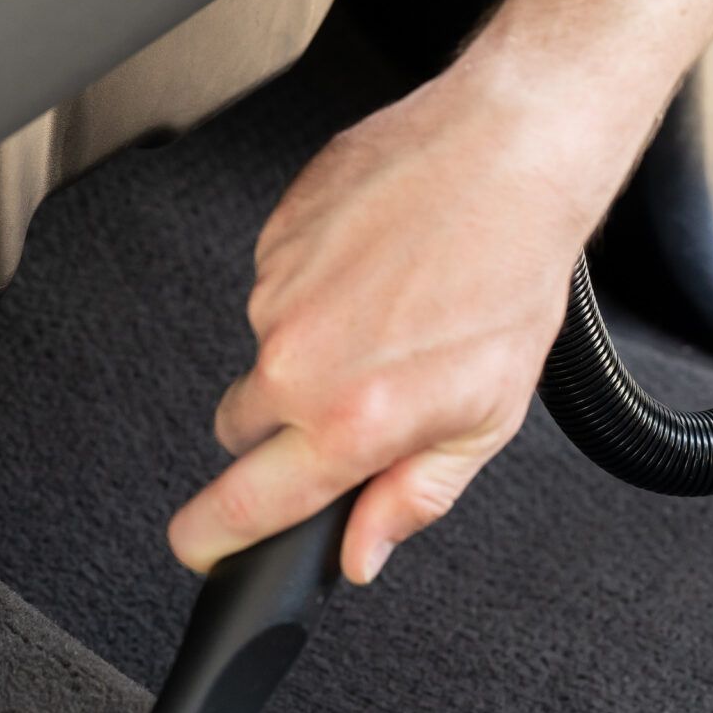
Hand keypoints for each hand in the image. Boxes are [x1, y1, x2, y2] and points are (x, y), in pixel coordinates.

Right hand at [165, 51, 643, 583]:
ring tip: (391, 312)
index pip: (241, 506)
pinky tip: (377, 268)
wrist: (508, 158)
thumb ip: (412, 496)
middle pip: (240, 431)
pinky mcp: (273, 235)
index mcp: (351, 420)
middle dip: (283, 431)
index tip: (201, 548)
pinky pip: (277, 286)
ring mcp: (277, 293)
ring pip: (266, 352)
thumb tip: (361, 554)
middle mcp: (299, 360)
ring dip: (311, 348)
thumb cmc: (511, 280)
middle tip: (359, 397)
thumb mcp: (487, 418)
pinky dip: (317, 287)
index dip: (211, 539)